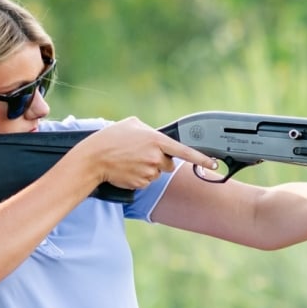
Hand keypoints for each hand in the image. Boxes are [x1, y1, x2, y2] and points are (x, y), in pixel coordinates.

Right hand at [70, 117, 220, 196]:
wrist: (93, 159)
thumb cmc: (110, 139)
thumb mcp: (131, 124)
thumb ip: (149, 130)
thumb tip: (157, 136)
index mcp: (156, 141)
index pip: (185, 151)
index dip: (201, 158)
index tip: (213, 163)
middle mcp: (155, 157)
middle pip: (169, 163)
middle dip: (160, 160)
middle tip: (142, 153)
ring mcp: (148, 172)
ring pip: (157, 172)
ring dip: (148, 168)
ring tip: (130, 160)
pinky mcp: (141, 183)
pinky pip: (146, 181)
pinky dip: (139, 176)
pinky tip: (127, 168)